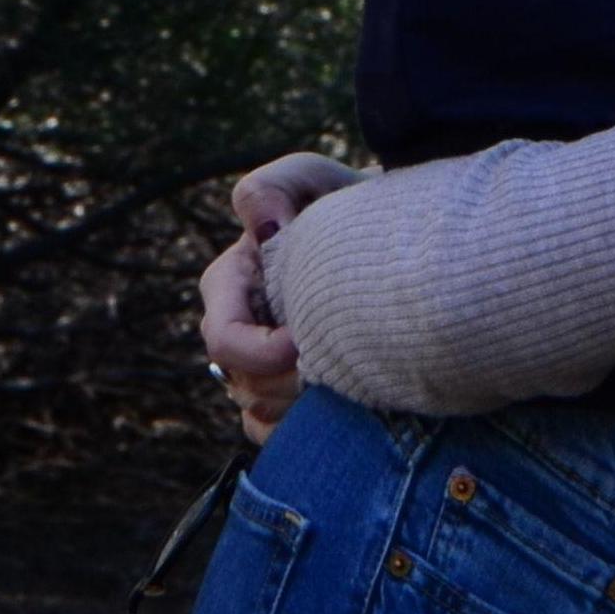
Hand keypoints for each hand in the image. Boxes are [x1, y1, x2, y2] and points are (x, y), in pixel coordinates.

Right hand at [199, 152, 369, 443]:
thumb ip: (276, 185)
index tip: (311, 339)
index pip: (223, 337)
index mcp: (229, 283)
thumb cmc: (347, 204)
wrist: (391, 239)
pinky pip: (271, 434)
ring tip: (350, 376)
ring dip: (303, 407)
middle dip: (291, 381)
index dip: (263, 351)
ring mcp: (255, 367)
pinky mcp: (282, 396)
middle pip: (243, 384)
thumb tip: (261, 227)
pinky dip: (302, 431)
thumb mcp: (314, 179)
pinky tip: (339, 409)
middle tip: (343, 362)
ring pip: (258, 412)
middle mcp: (236, 330)